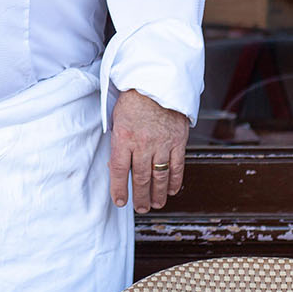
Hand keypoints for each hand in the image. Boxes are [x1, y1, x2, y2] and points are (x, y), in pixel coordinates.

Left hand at [108, 89, 187, 214]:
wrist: (157, 83)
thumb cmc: (133, 99)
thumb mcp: (116, 118)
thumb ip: (117, 142)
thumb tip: (114, 165)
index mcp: (123, 137)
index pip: (118, 170)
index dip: (119, 189)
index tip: (120, 202)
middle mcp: (142, 143)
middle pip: (140, 177)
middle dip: (140, 197)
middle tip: (140, 208)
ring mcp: (162, 143)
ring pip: (159, 176)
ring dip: (158, 193)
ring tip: (156, 204)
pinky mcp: (178, 141)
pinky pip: (177, 166)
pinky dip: (175, 181)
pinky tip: (173, 190)